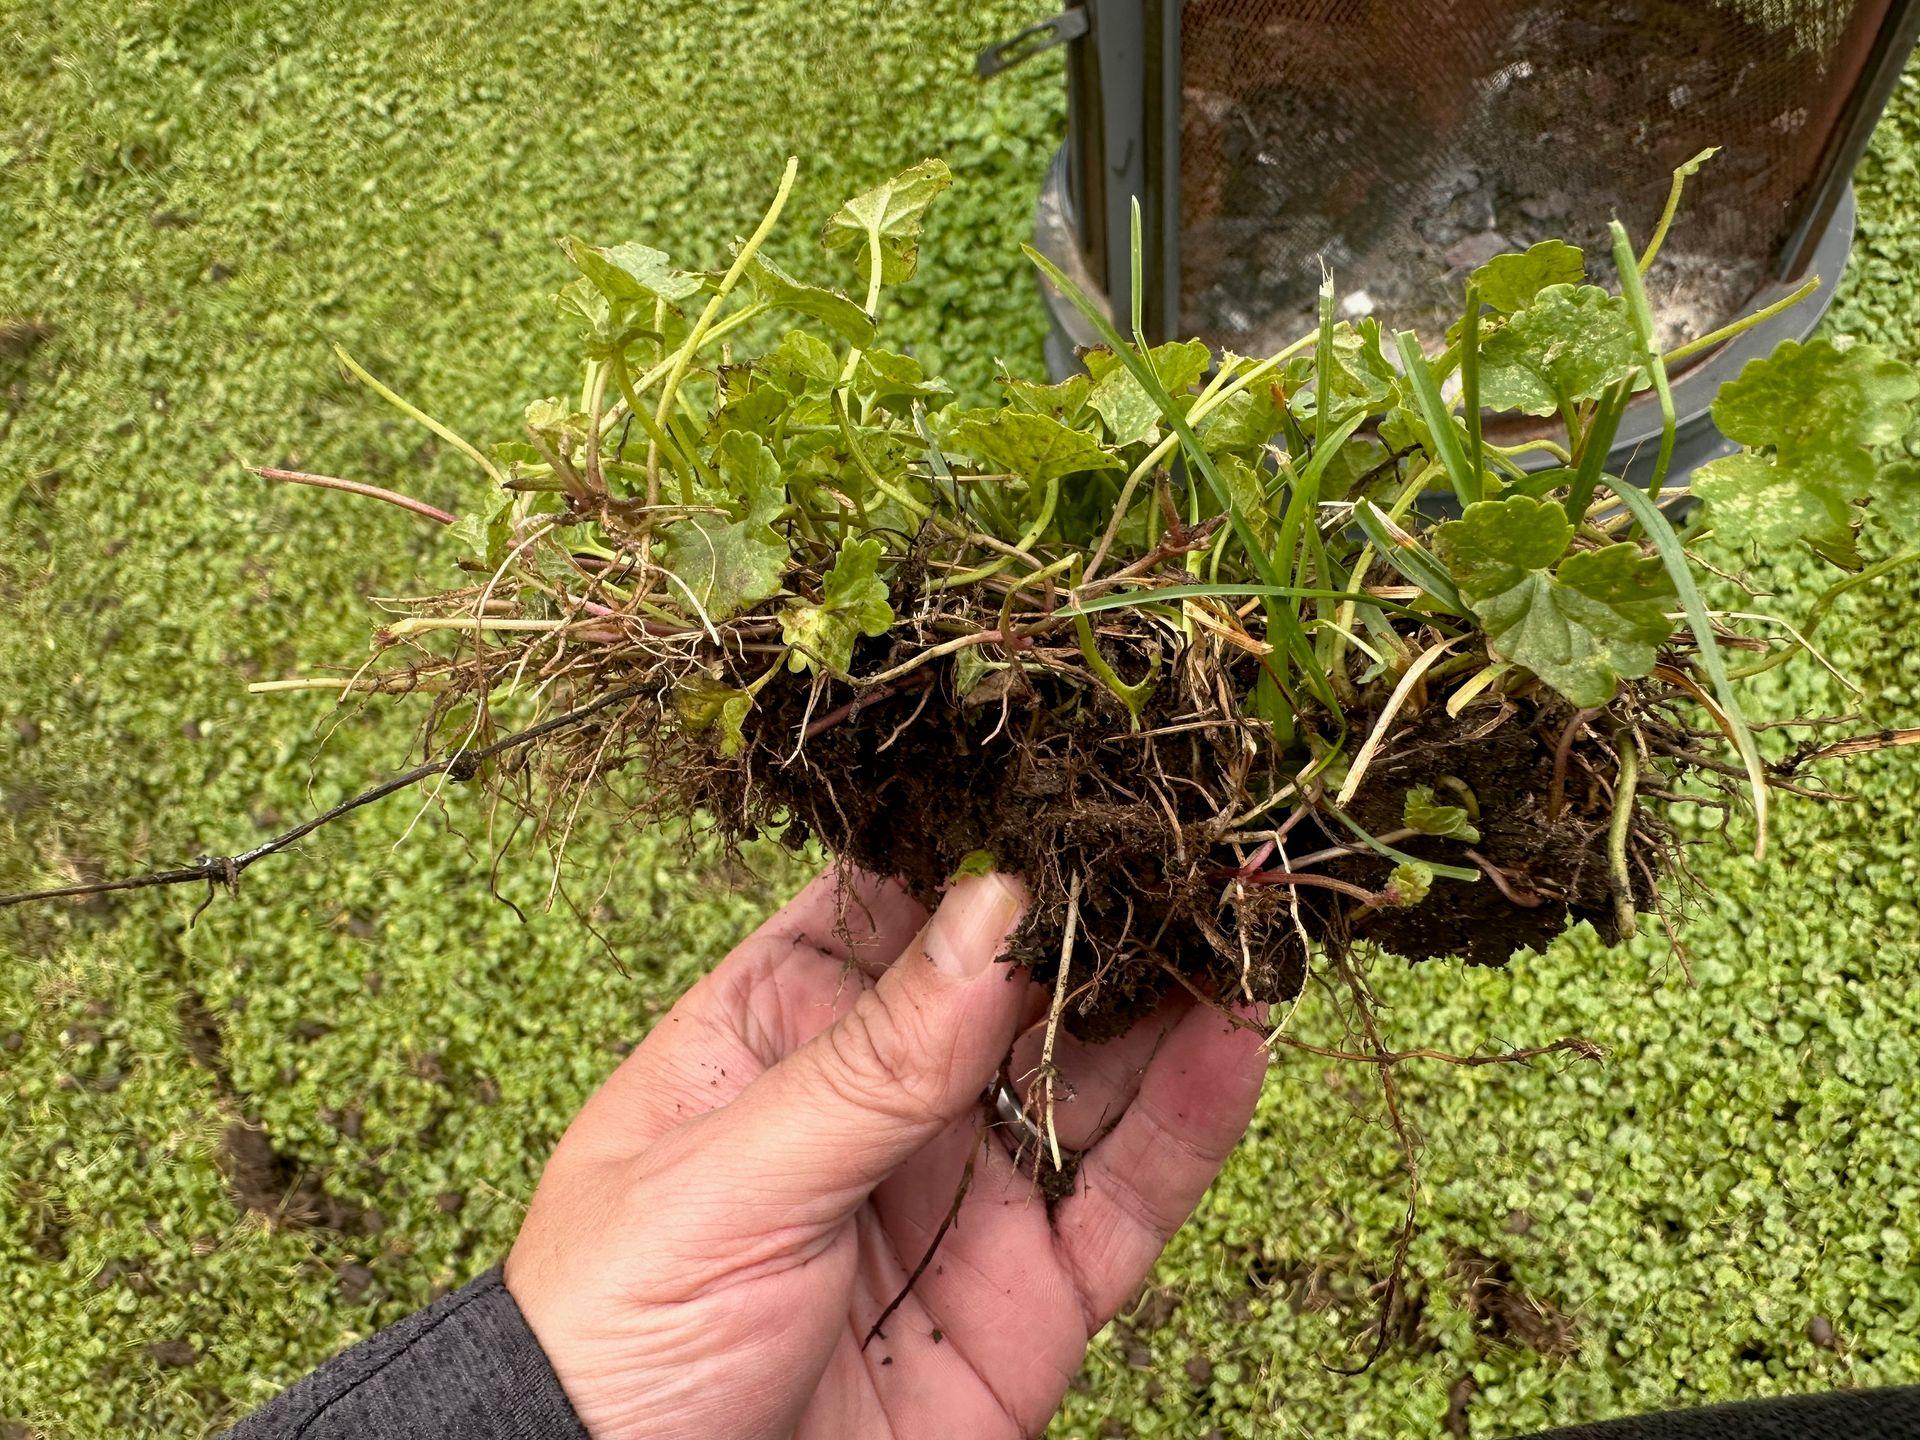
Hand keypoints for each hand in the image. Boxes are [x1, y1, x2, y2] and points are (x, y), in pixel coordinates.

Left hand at [505, 867, 1268, 1439]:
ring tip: (1249, 913)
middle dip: (1103, 916)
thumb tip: (993, 910)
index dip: (985, 847)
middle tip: (1198, 838)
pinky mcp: (1033, 1302)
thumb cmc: (613, 1339)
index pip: (900, 912)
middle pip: (1017, 987)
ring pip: (1092, 1081)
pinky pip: (1127, 1203)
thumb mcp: (725, 1182)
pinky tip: (1244, 1036)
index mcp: (778, 1035)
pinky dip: (1192, 1124)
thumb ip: (872, 1061)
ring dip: (1171, 1000)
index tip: (1076, 782)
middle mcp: (886, 1102)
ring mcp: (966, 1198)